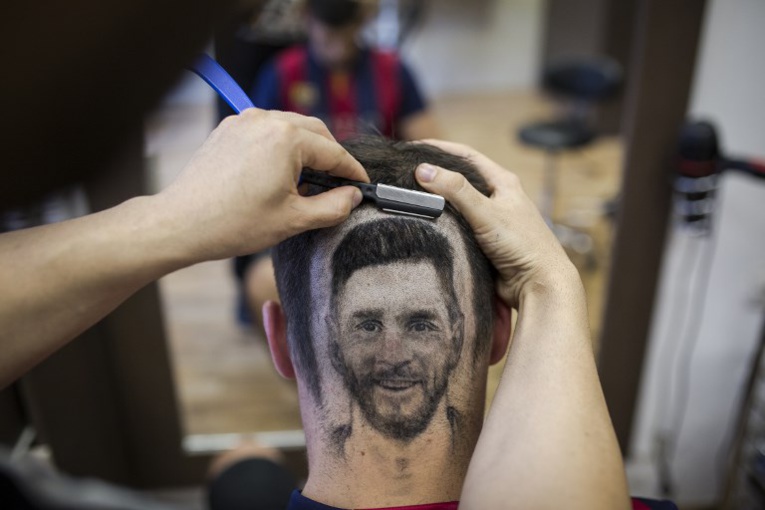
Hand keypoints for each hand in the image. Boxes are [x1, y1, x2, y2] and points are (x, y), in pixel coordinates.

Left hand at [155, 109, 366, 261]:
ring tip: (308, 182)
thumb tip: (353, 196)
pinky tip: (279, 173)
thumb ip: (333, 207)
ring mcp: (244, 122)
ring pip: (291, 127)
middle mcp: (266, 120)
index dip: (352, 172)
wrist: (182, 223)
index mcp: (287, 138)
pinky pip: (266, 131)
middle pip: (315, 132)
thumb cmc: (234, 223)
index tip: (362, 186)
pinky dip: (280, 146)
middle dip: (331, 157)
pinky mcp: (228, 129)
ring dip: (306, 149)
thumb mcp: (293, 220)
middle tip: (339, 184)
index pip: (334, 152)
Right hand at [414, 140, 577, 306]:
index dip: (440, 149)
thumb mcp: (486, 212)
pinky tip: (427, 224)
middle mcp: (497, 198)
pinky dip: (443, 224)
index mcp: (503, 182)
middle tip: (407, 173)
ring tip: (411, 197)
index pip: (466, 156)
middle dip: (436, 174)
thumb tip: (423, 170)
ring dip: (438, 201)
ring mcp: (490, 220)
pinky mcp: (484, 241)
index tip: (414, 148)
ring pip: (458, 204)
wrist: (538, 284)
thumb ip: (456, 190)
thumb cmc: (522, 244)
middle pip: (460, 179)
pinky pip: (458, 227)